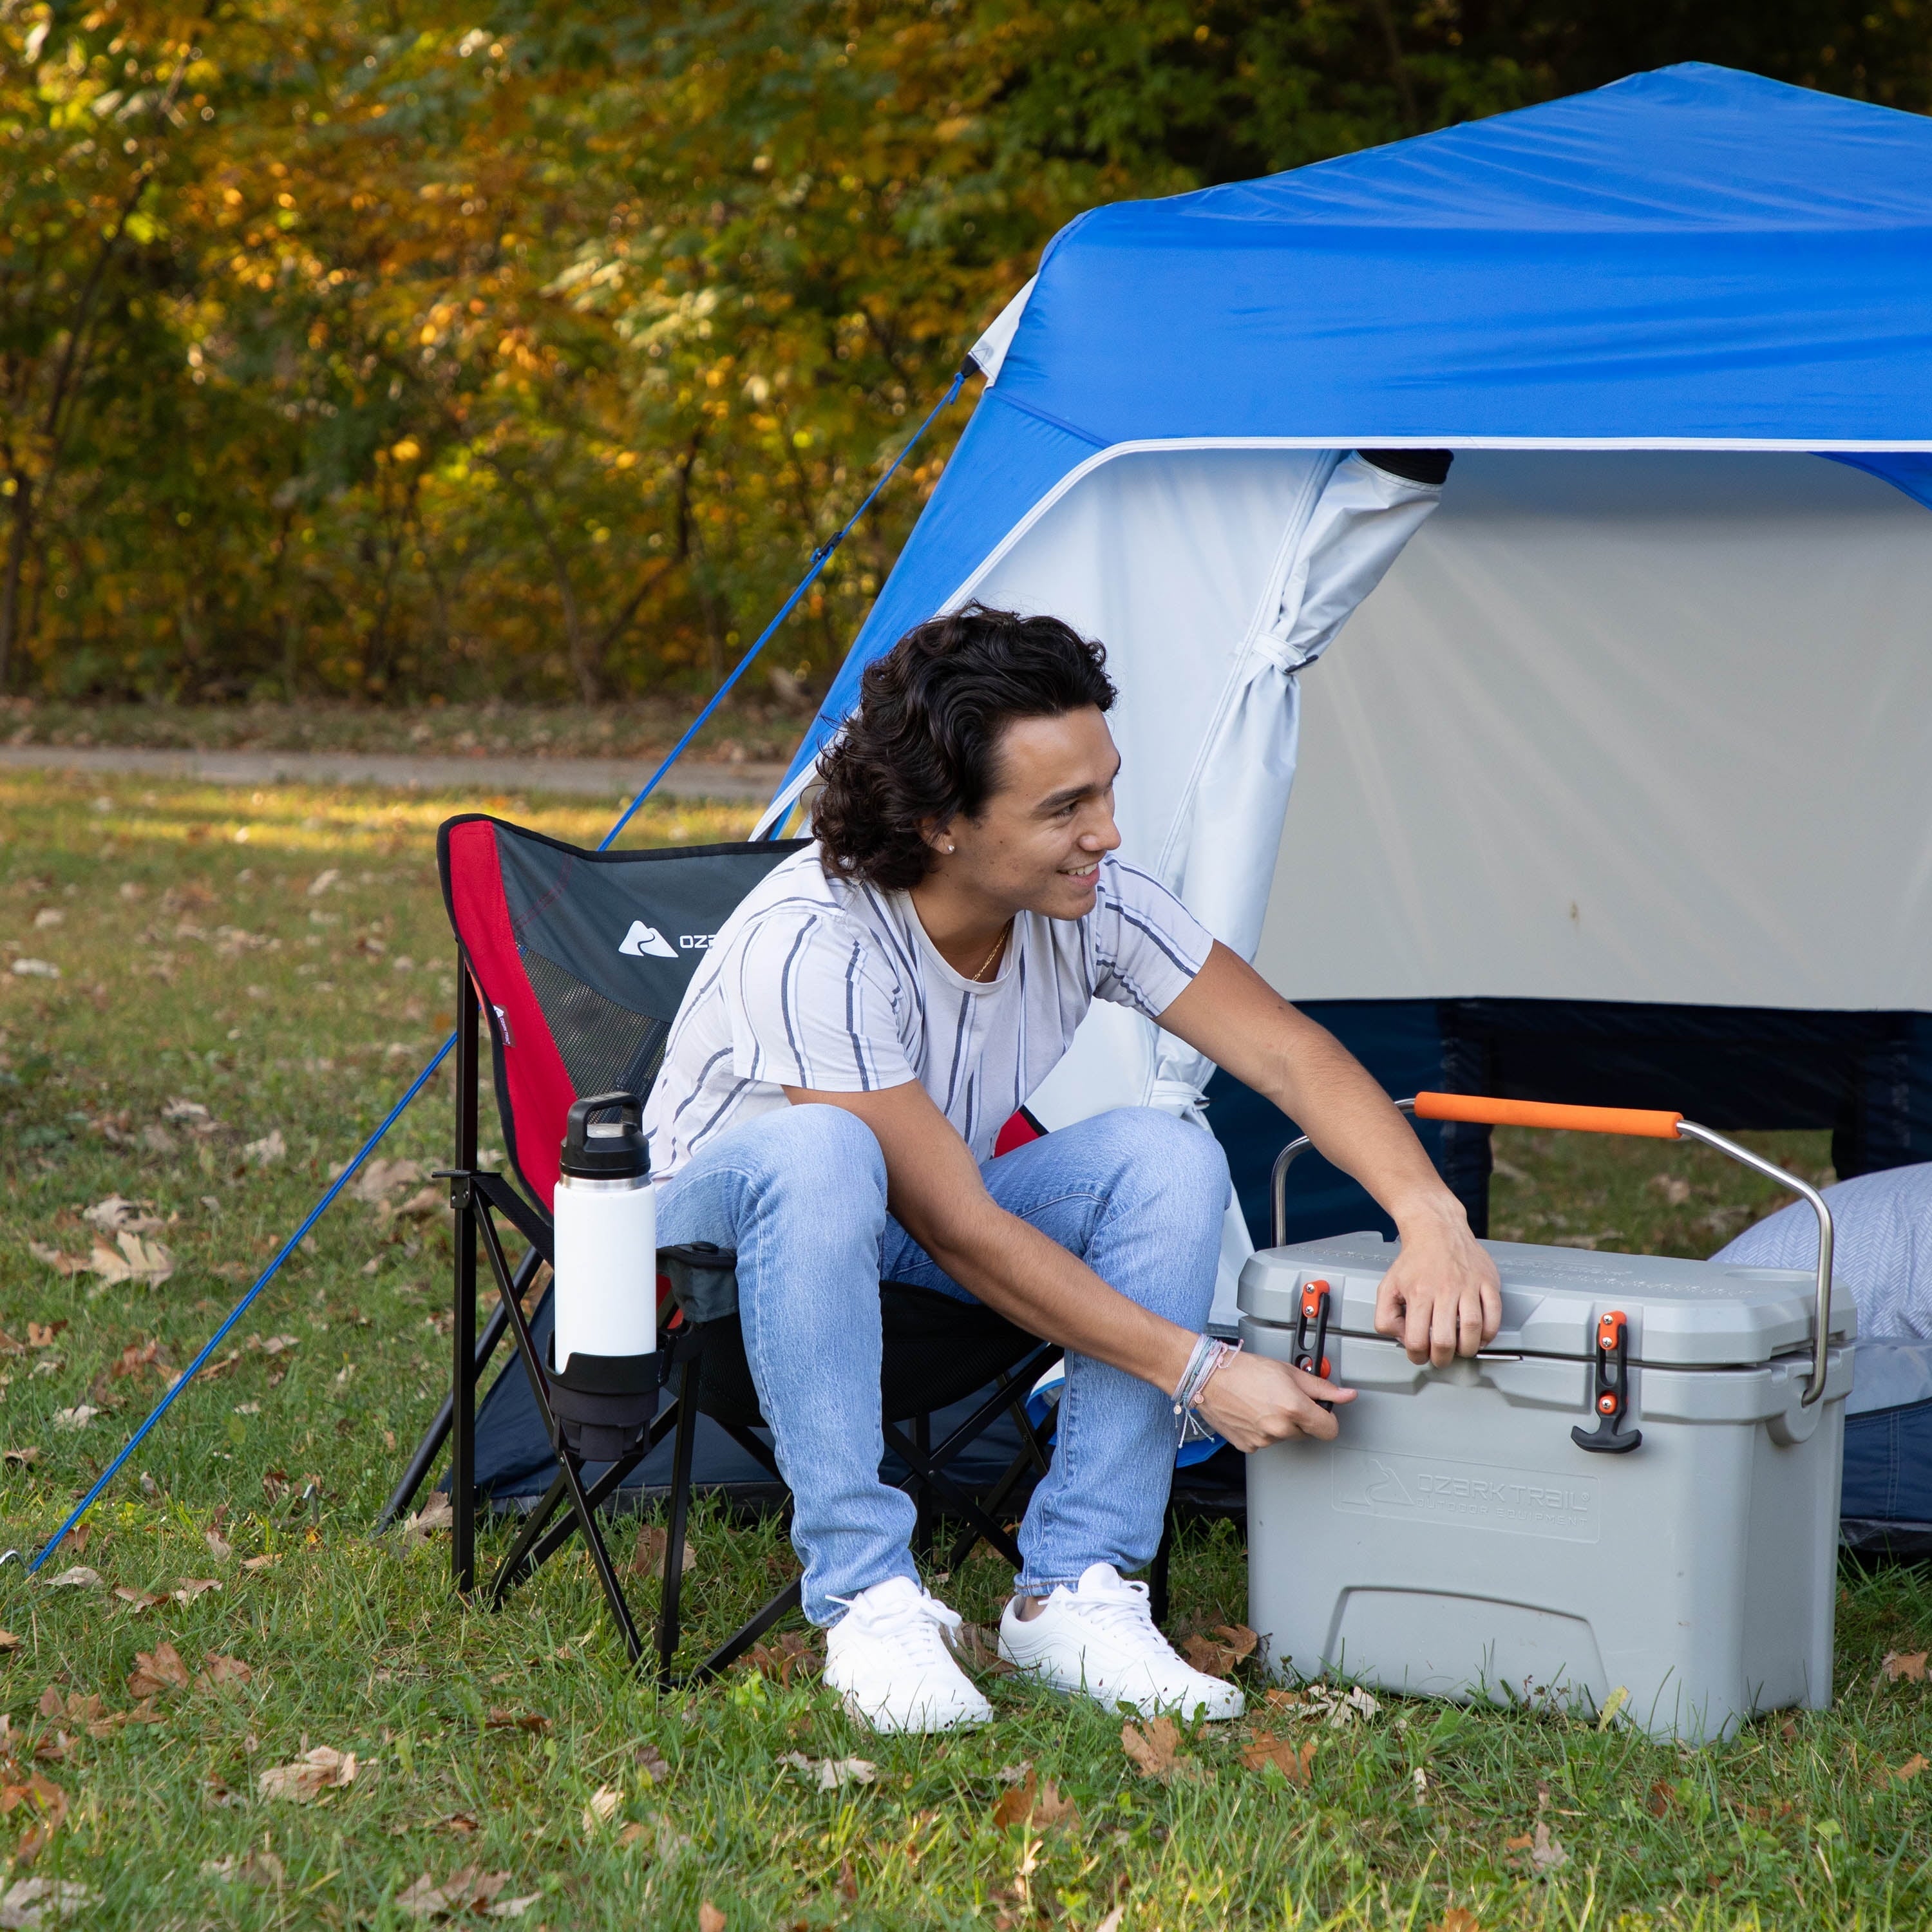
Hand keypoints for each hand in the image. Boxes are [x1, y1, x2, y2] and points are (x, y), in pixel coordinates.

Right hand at [1194, 1351, 1356, 1450]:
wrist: (1209, 1377)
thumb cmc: (1243, 1369)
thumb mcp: (1288, 1371)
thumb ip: (1321, 1387)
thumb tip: (1346, 1395)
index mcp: (1295, 1408)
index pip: (1329, 1429)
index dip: (1327, 1418)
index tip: (1321, 1411)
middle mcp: (1281, 1428)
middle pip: (1306, 1433)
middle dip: (1300, 1418)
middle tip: (1282, 1397)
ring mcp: (1264, 1440)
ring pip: (1285, 1436)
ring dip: (1280, 1423)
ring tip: (1262, 1402)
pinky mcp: (1249, 1446)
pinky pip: (1265, 1441)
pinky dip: (1262, 1430)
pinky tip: (1252, 1412)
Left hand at [1375, 1205, 1501, 1366]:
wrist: (1436, 1229)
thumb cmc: (1414, 1260)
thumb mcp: (1387, 1286)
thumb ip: (1385, 1316)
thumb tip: (1401, 1338)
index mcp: (1418, 1294)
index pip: (1417, 1340)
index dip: (1418, 1356)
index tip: (1420, 1356)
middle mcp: (1444, 1290)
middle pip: (1446, 1340)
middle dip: (1443, 1358)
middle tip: (1441, 1358)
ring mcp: (1468, 1286)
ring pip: (1473, 1329)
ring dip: (1468, 1349)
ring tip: (1461, 1349)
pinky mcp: (1487, 1281)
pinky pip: (1495, 1314)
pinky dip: (1490, 1332)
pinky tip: (1481, 1336)